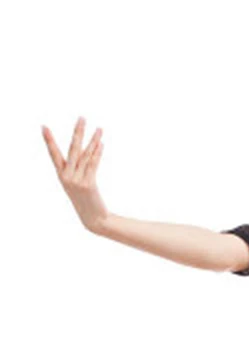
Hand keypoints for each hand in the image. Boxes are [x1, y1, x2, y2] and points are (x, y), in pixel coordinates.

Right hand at [42, 116, 108, 232]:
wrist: (94, 218)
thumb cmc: (86, 201)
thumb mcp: (77, 185)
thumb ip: (79, 170)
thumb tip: (89, 151)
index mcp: (62, 176)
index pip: (54, 154)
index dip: (49, 141)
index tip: (44, 127)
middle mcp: (67, 176)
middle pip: (73, 150)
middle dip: (78, 133)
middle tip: (82, 118)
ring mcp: (77, 180)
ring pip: (86, 155)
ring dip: (93, 140)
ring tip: (99, 128)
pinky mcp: (88, 183)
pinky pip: (93, 164)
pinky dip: (97, 153)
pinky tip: (101, 143)